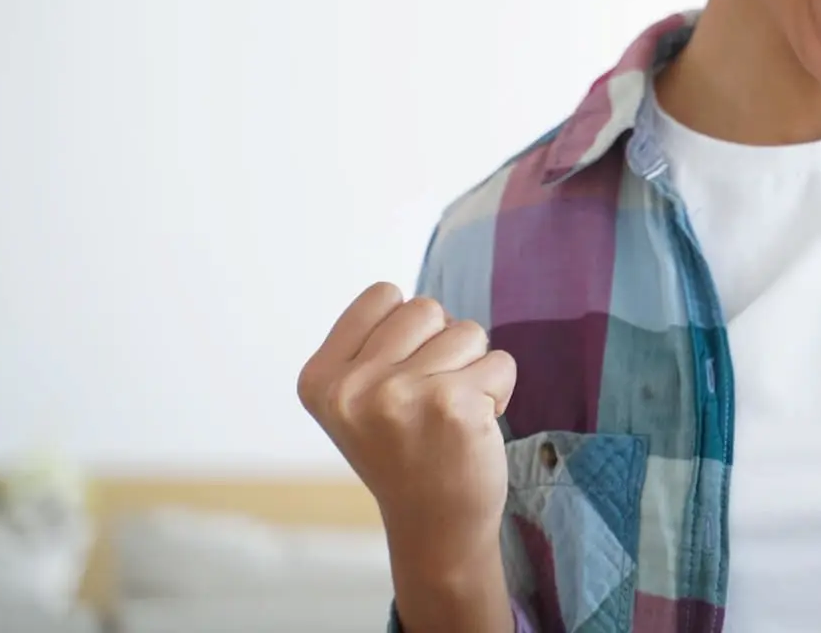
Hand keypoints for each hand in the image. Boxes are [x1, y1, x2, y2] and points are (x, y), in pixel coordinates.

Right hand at [297, 283, 516, 567]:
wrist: (434, 525)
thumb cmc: (405, 450)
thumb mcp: (358, 398)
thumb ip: (374, 345)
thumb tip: (413, 300)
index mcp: (320, 378)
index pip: (383, 295)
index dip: (408, 328)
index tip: (401, 375)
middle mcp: (352, 387)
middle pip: (426, 308)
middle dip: (443, 344)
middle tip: (432, 398)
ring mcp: (399, 395)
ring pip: (468, 331)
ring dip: (473, 367)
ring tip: (452, 413)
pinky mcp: (452, 405)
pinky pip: (501, 362)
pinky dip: (500, 389)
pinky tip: (475, 426)